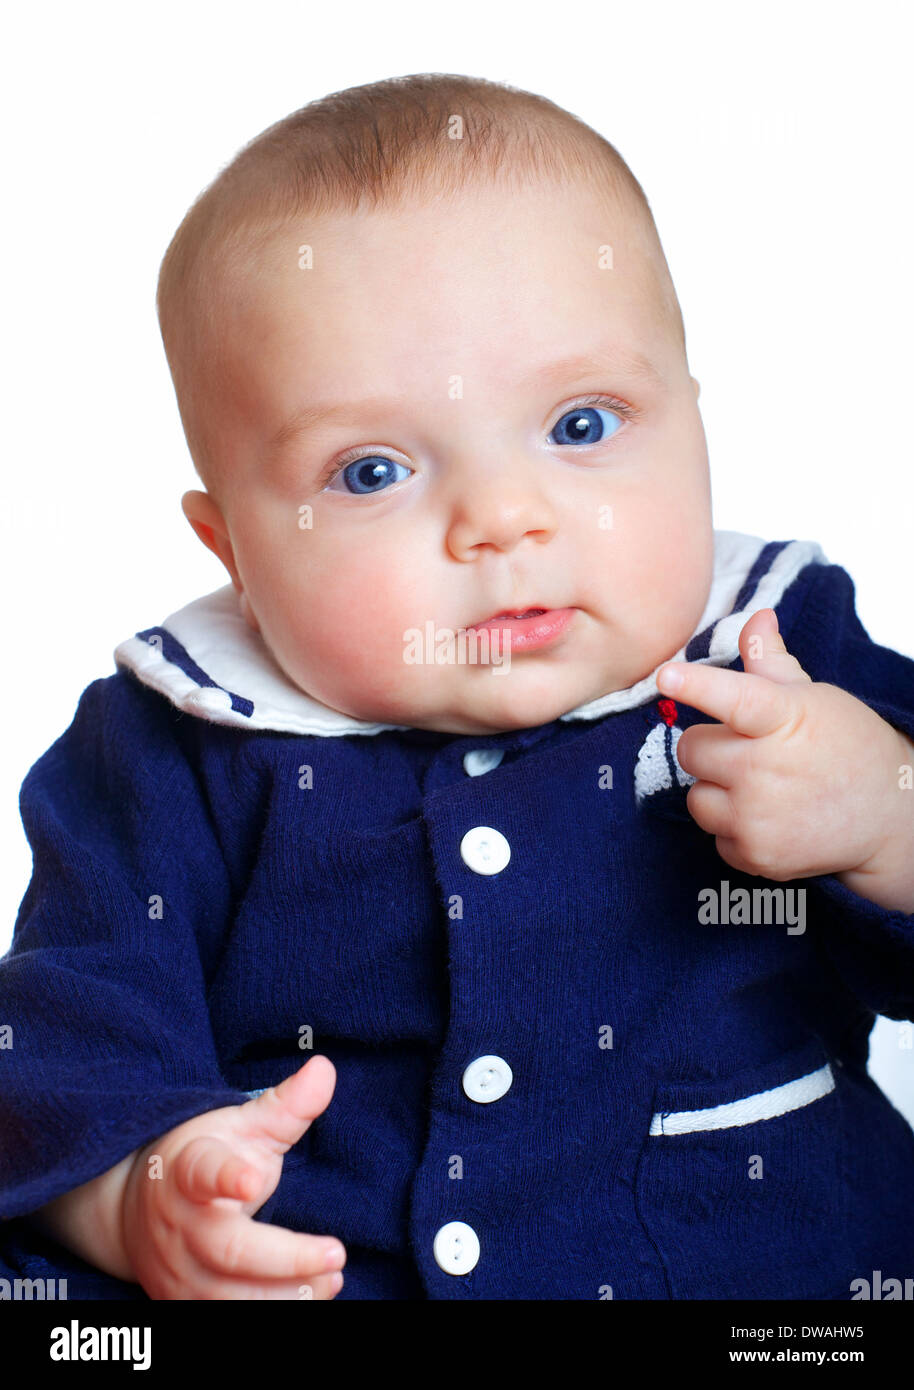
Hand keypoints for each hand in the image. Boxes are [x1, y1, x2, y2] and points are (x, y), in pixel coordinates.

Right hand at [120, 1055, 345, 1298]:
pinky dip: (272, 1313)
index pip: (205, 1172)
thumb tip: (326, 1068)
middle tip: (336, 1253)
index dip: (228, 1177)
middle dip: (285, 1258)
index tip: (254, 1179)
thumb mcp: (239, 1126)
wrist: (132, 1210)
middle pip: (229, 1250)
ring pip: (230, 1298)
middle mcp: (180, 1226)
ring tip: (332, 1280)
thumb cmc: (202, 1160)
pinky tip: (311, 1299)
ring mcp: (178, 1272)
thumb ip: (285, 1105)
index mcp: (190, 1170)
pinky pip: (227, 1320)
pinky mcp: (183, 1305)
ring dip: (285, 1296)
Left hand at [656, 608, 907, 883]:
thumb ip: (772, 661)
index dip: (697, 686)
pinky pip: (713, 834)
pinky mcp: (755, 856)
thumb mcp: (814, 698)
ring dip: (717, 789)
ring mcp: (760, 817)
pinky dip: (732, 827)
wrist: (889, 816)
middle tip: (747, 748)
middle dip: (711, 746)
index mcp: (785, 718)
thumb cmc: (846, 746)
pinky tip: (769, 816)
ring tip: (760, 785)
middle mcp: (767, 769)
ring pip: (695, 796)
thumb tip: (756, 617)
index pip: (735, 698)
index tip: (666, 676)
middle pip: (692, 749)